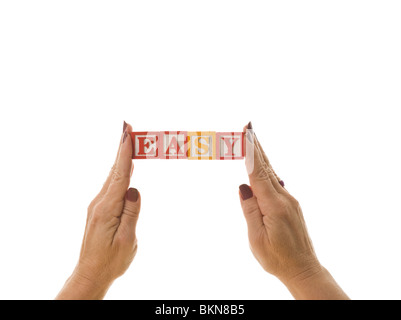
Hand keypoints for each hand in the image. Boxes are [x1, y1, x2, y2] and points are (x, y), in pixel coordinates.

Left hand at [56, 122, 140, 299]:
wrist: (91, 272)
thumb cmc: (111, 261)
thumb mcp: (126, 241)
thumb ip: (131, 214)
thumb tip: (134, 190)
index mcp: (108, 209)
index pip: (120, 175)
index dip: (124, 153)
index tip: (127, 133)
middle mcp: (100, 203)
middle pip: (115, 170)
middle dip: (122, 147)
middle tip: (127, 125)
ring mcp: (99, 205)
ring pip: (113, 176)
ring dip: (121, 157)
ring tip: (127, 139)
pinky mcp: (101, 209)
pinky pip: (112, 184)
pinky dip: (119, 170)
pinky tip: (124, 165)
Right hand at [239, 122, 347, 299]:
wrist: (303, 269)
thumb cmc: (277, 258)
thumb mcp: (256, 238)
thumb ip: (250, 209)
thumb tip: (243, 186)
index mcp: (274, 205)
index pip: (258, 172)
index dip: (251, 151)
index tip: (247, 133)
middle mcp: (284, 198)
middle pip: (266, 167)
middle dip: (256, 145)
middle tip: (248, 126)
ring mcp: (289, 200)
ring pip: (271, 173)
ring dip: (260, 156)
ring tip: (252, 140)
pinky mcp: (290, 205)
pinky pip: (274, 183)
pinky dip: (265, 170)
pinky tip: (261, 165)